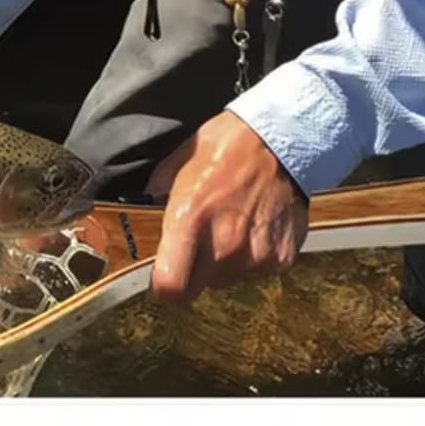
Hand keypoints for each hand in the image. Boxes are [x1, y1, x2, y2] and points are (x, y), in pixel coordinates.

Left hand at [147, 111, 308, 303]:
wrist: (282, 136)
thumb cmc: (225, 148)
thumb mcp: (176, 167)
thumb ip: (155, 201)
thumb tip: (142, 220)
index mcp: (189, 222)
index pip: (170, 288)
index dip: (164, 289)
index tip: (164, 280)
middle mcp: (224, 244)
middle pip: (198, 288)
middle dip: (194, 273)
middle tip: (202, 243)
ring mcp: (256, 253)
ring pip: (228, 280)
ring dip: (226, 263)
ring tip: (233, 226)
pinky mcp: (282, 257)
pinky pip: (257, 271)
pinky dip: (254, 256)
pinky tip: (256, 227)